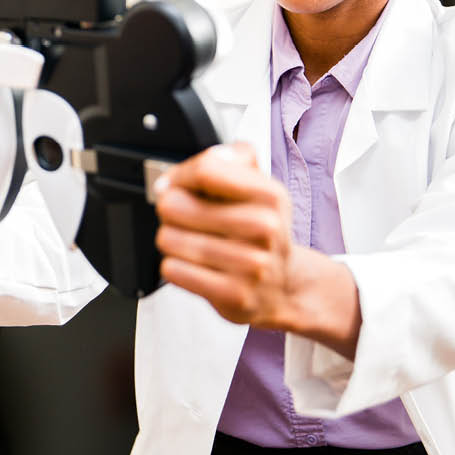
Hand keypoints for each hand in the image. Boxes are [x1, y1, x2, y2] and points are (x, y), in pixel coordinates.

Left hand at [154, 143, 360, 356]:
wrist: (284, 288)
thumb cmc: (261, 234)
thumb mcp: (259, 188)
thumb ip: (232, 161)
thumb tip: (205, 159)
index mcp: (270, 196)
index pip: (206, 170)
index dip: (179, 176)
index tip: (175, 184)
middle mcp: (265, 228)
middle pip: (175, 204)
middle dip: (171, 210)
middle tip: (186, 218)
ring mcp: (251, 265)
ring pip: (169, 238)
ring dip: (172, 240)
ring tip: (193, 243)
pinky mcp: (233, 295)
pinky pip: (173, 270)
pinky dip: (175, 266)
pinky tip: (195, 266)